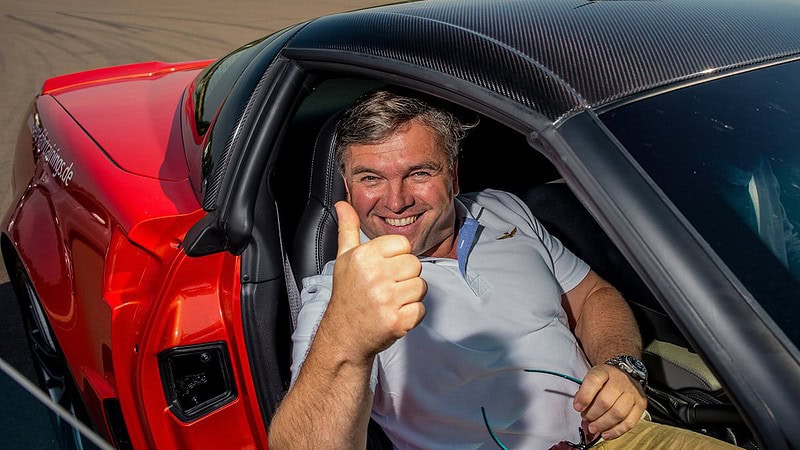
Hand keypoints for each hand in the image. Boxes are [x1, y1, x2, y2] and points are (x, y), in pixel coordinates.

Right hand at [319, 201, 427, 360]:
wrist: (344, 335)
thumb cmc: (347, 295)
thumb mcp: (344, 259)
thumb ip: (348, 229)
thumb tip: (343, 204)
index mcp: (364, 257)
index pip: (403, 244)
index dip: (397, 256)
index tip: (385, 268)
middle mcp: (375, 276)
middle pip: (415, 264)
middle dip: (405, 276)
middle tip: (387, 286)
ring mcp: (387, 300)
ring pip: (421, 286)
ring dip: (410, 295)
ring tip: (390, 300)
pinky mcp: (397, 321)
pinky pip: (421, 309)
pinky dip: (411, 314)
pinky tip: (394, 314)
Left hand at [573, 364, 646, 439]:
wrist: (626, 375)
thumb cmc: (606, 380)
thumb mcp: (592, 377)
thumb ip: (584, 390)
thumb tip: (580, 406)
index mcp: (605, 371)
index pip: (594, 381)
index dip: (584, 396)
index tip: (577, 407)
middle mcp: (620, 381)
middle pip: (605, 401)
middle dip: (592, 414)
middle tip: (586, 419)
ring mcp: (632, 393)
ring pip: (617, 413)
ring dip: (602, 424)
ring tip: (593, 427)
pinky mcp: (640, 405)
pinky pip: (629, 422)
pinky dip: (615, 431)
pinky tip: (606, 434)